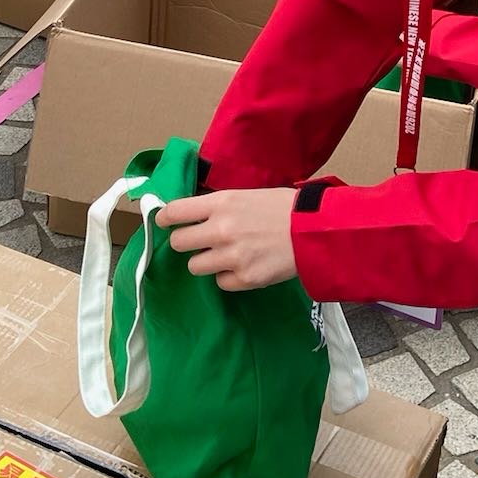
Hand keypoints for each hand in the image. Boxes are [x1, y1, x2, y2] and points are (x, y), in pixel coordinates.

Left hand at [157, 188, 298, 291]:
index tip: (163, 221)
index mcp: (220, 203)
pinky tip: (243, 265)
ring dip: (205, 261)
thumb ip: (217, 206)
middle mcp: (220, 230)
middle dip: (185, 242)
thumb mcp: (245, 195)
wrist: (314, 230)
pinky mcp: (245, 279)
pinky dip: (228, 276)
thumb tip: (192, 215)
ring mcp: (231, 257)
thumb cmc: (282, 207)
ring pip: (194, 266)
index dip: (164, 218)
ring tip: (224, 254)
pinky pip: (220, 282)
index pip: (174, 212)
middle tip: (197, 241)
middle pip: (178, 243)